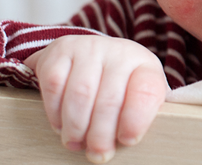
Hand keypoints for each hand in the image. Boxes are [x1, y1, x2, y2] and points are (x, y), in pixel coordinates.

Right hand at [24, 35, 167, 162]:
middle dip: (101, 135)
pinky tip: (60, 125)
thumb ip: (138, 118)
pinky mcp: (62, 49)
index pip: (146, 92)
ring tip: (75, 142)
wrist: (93, 56)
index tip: (127, 141)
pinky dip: (55, 112)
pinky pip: (55, 85)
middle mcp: (121, 52)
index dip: (136, 121)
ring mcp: (90, 47)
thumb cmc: (120, 86)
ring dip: (76, 127)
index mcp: (146, 65)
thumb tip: (128, 145)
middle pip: (109, 100)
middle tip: (97, 154)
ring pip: (80, 94)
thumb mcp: (137, 98)